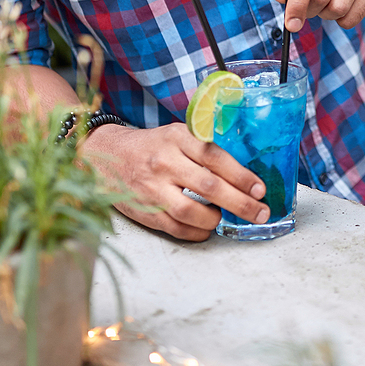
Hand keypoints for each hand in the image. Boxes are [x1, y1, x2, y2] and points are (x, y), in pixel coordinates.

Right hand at [80, 123, 267, 240]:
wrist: (104, 156)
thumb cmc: (151, 146)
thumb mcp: (177, 133)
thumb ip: (205, 146)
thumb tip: (245, 169)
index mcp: (176, 138)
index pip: (214, 157)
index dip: (240, 175)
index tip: (260, 189)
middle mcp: (164, 162)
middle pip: (209, 187)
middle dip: (240, 203)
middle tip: (260, 212)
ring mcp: (152, 189)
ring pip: (191, 212)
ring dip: (216, 219)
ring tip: (225, 217)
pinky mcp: (144, 211)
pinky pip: (176, 228)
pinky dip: (197, 232)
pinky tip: (207, 228)